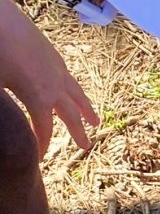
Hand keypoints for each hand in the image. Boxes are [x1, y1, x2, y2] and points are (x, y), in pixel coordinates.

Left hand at [0, 0, 96, 157]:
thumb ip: (4, 111)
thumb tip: (4, 128)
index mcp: (39, 98)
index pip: (44, 131)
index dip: (41, 147)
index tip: (37, 160)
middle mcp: (54, 86)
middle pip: (69, 115)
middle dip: (77, 133)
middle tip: (85, 148)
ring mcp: (56, 68)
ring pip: (76, 95)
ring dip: (85, 110)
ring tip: (96, 122)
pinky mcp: (52, 53)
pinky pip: (69, 78)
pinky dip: (74, 90)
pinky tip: (71, 89)